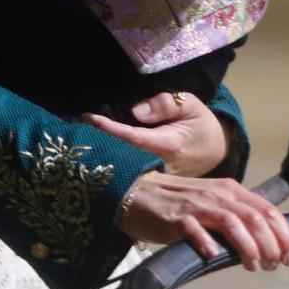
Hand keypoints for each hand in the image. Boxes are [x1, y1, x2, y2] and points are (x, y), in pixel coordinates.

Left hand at [84, 91, 227, 176]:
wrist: (217, 151)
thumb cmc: (201, 124)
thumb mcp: (191, 105)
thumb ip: (165, 104)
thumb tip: (137, 111)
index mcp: (168, 145)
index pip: (132, 137)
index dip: (109, 129)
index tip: (88, 118)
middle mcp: (159, 166)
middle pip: (122, 157)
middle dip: (97, 145)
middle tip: (71, 131)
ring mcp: (156, 179)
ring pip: (124, 169)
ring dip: (101, 155)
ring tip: (76, 140)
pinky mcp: (153, 184)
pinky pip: (129, 173)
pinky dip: (111, 163)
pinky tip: (94, 153)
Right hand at [116, 171, 288, 269]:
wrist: (137, 194)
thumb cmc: (178, 203)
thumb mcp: (213, 204)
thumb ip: (237, 217)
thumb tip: (264, 243)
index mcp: (230, 190)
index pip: (267, 210)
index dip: (284, 235)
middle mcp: (217, 195)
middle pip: (255, 218)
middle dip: (271, 245)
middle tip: (273, 266)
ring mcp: (196, 205)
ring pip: (232, 223)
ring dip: (247, 247)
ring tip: (252, 266)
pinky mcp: (175, 218)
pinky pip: (194, 229)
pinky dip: (207, 242)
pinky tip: (213, 255)